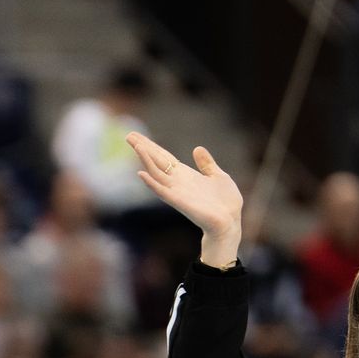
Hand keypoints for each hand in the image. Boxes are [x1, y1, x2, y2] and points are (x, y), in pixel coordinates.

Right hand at [125, 132, 243, 264]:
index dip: (151, 146)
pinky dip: (151, 183)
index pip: (164, 157)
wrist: (230, 222)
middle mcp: (177, 182)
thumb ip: (206, 164)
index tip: (137, 136)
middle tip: (128, 135)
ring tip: (136, 146)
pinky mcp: (179, 202)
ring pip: (156, 173)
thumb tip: (197, 148)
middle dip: (143, 148)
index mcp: (185, 175)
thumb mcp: (218, 176)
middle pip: (156, 161)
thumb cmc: (225, 203)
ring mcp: (176, 192)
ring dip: (146, 160)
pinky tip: (141, 174)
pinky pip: (161, 191)